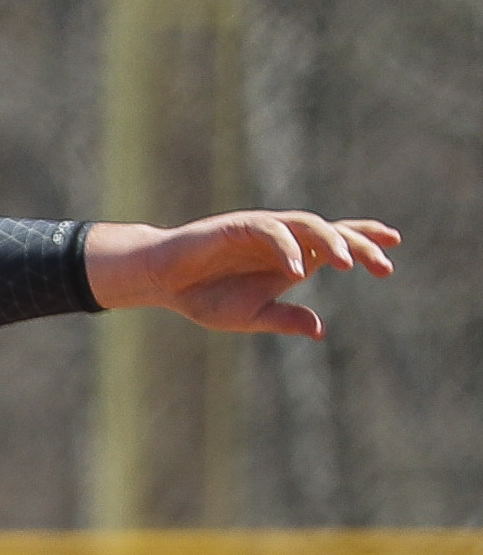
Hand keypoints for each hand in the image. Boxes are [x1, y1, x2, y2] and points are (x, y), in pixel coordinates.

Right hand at [85, 211, 399, 338]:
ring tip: (347, 263)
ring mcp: (263, 230)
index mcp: (290, 258)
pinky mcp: (239, 226)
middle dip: (360, 244)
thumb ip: (285, 318)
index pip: (336, 243)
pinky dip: (286, 247)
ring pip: (307, 225)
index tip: (390, 258)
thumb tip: (320, 330)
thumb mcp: (250, 315)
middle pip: (331, 231)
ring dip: (329, 242)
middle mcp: (283, 239)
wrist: (164, 282)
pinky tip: (297, 268)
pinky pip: (271, 231)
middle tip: (382, 264)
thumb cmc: (204, 297)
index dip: (364, 243)